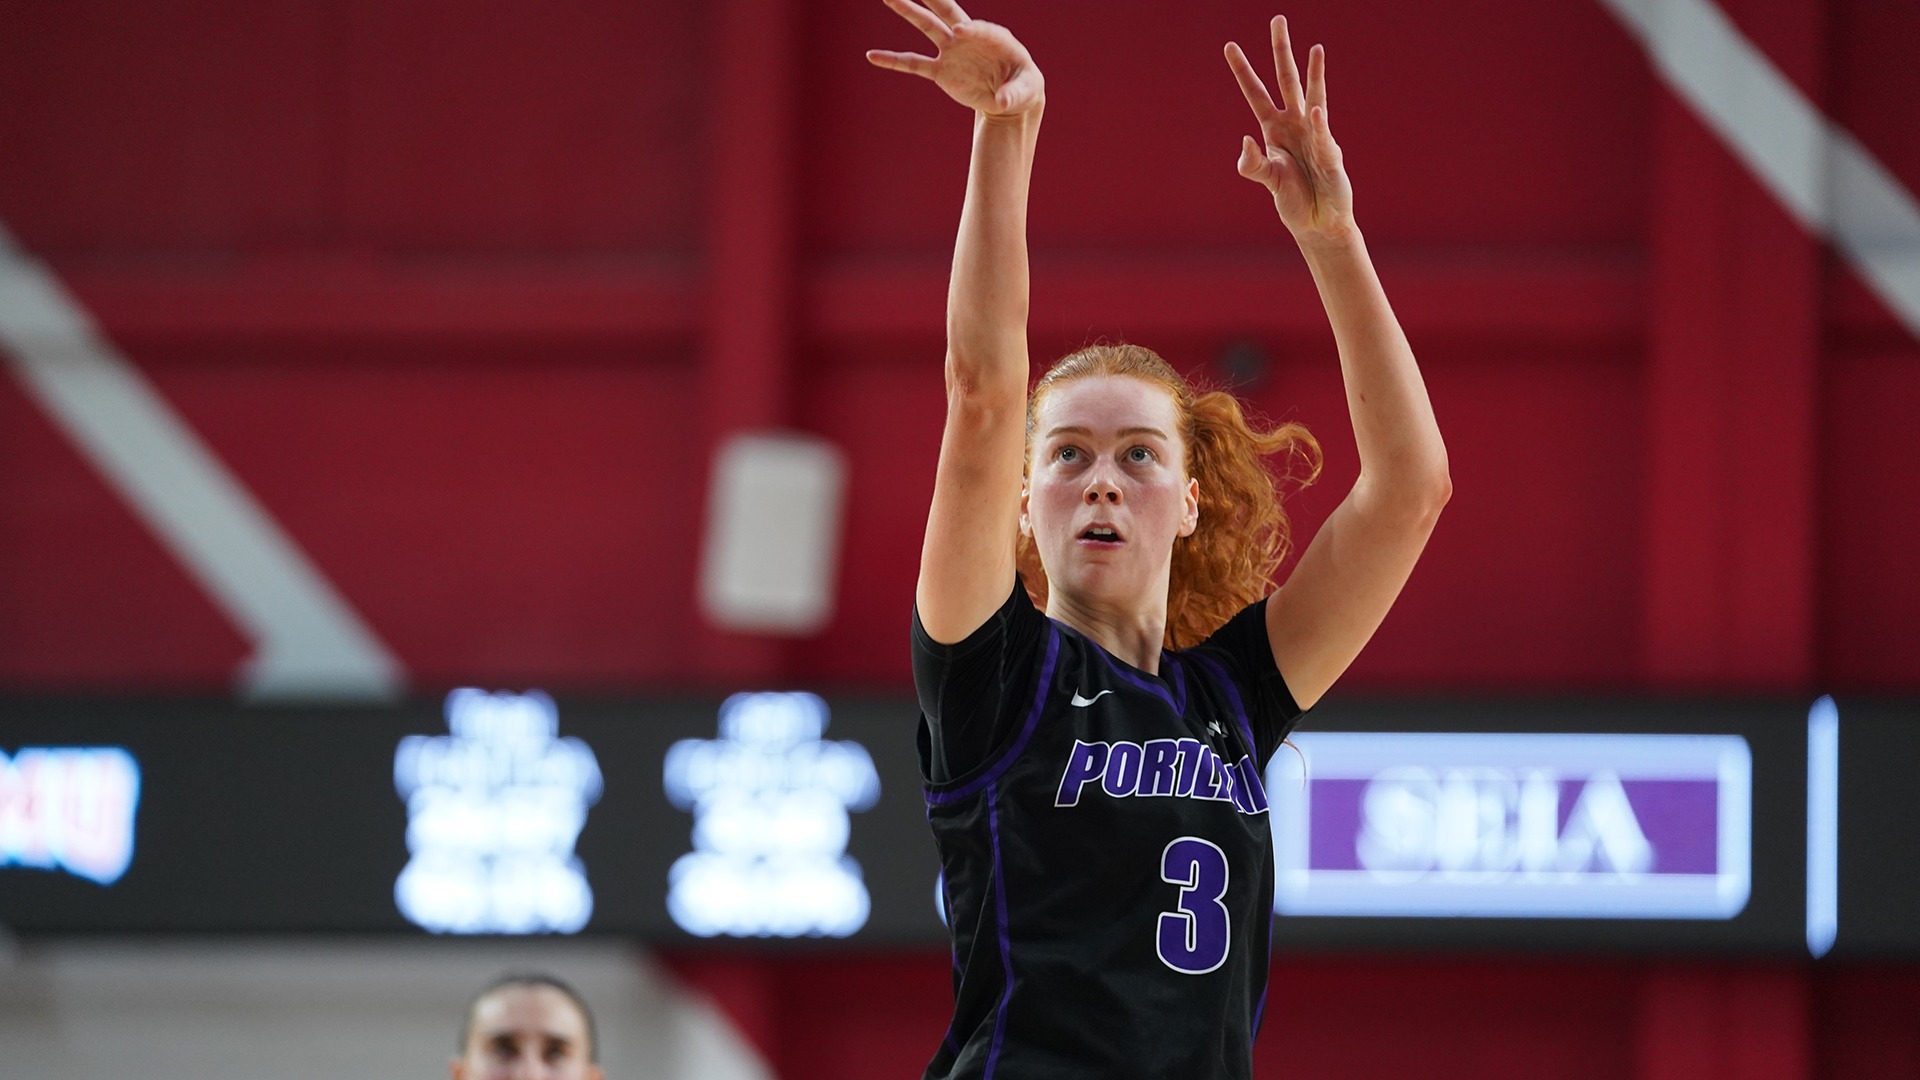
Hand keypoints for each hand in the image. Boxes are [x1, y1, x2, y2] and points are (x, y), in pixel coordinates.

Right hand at [867, 0, 1042, 117]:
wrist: (1009, 97)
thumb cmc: (1022, 86)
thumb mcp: (1025, 90)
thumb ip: (1013, 93)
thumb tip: (1001, 102)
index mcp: (994, 37)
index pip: (979, 28)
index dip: (970, 29)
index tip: (959, 32)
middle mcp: (969, 37)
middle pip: (947, 11)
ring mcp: (952, 51)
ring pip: (927, 27)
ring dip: (908, 11)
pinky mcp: (941, 70)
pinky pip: (913, 64)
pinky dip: (893, 60)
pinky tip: (872, 56)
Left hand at [1225, 17, 1353, 238]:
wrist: (1317, 222)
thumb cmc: (1292, 198)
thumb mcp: (1267, 179)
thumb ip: (1250, 163)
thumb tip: (1245, 139)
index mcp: (1274, 129)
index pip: (1255, 93)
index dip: (1242, 71)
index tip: (1229, 46)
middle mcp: (1295, 124)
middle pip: (1285, 80)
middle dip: (1280, 51)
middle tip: (1277, 20)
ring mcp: (1315, 134)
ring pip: (1312, 96)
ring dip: (1314, 73)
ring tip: (1315, 48)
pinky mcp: (1330, 154)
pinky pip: (1322, 136)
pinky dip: (1318, 125)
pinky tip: (1314, 111)